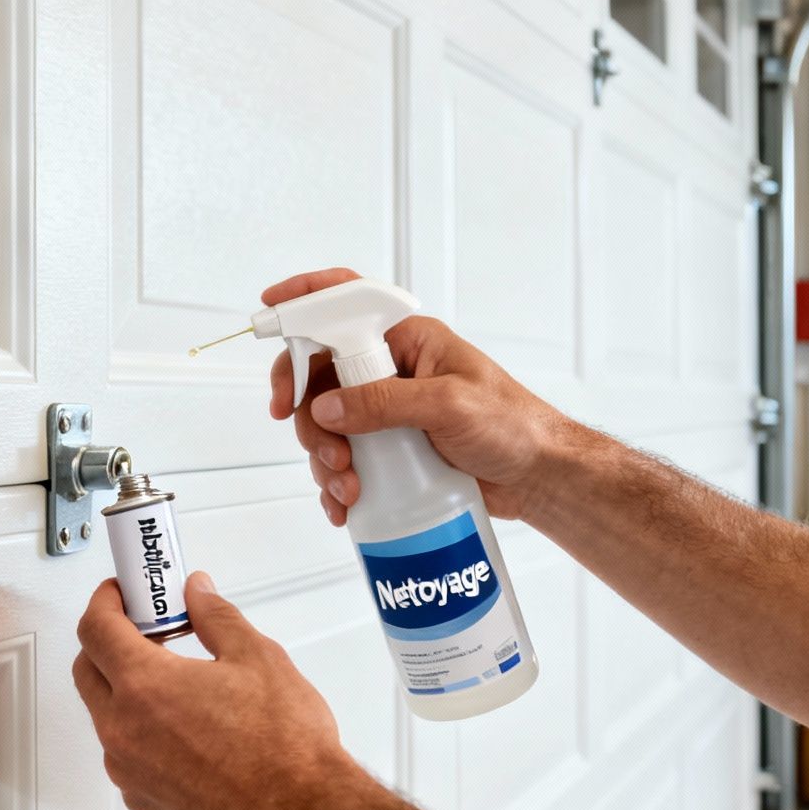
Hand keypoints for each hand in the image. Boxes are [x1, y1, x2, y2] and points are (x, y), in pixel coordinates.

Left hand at [72, 572, 363, 809]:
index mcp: (145, 685)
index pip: (96, 629)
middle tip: (146, 632)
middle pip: (87, 671)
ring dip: (125, 692)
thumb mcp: (257, 657)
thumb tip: (198, 595)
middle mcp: (124, 730)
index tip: (120, 595)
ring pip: (106, 717)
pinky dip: (141, 735)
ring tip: (175, 684)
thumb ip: (216, 617)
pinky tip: (184, 730)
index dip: (104, 602)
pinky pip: (125, 756)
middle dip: (107, 643)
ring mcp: (129, 771)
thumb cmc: (285, 749)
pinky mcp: (143, 800)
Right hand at [263, 268, 572, 522]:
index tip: (269, 317)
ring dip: (324, 459)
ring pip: (325, 425)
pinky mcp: (388, 450)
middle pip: (319, 378)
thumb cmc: (513, 427)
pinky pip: (343, 459)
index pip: (345, 304)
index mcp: (407, 340)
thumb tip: (326, 408)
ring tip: (348, 489)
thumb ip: (386, 402)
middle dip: (311, 419)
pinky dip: (335, 483)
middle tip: (330, 453)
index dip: (303, 304)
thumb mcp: (450, 406)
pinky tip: (344, 505)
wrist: (539, 478)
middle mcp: (389, 370)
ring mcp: (386, 411)